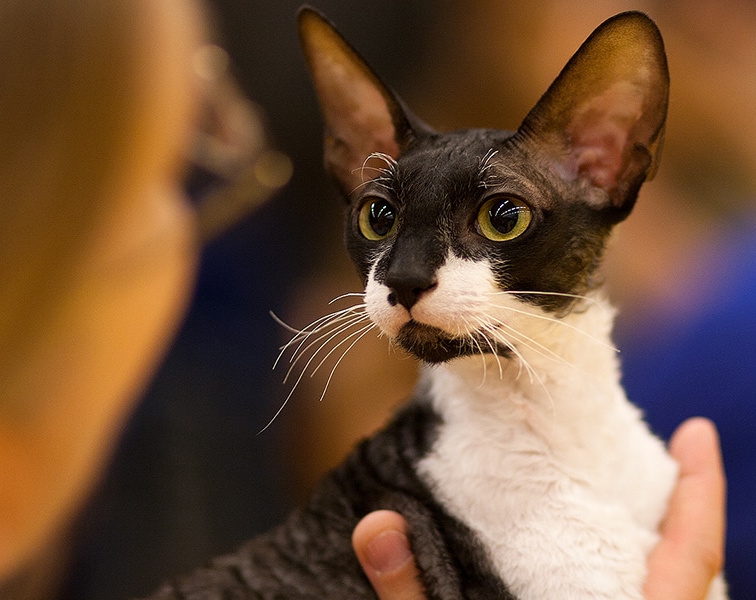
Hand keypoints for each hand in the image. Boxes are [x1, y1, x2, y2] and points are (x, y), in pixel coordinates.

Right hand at [353, 419, 726, 599]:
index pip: (687, 558)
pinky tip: (611, 577)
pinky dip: (653, 589)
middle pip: (700, 581)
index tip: (698, 431)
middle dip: (693, 520)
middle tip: (673, 464)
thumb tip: (375, 524)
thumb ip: (412, 599)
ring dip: (676, 558)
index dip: (701, 491)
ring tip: (648, 511)